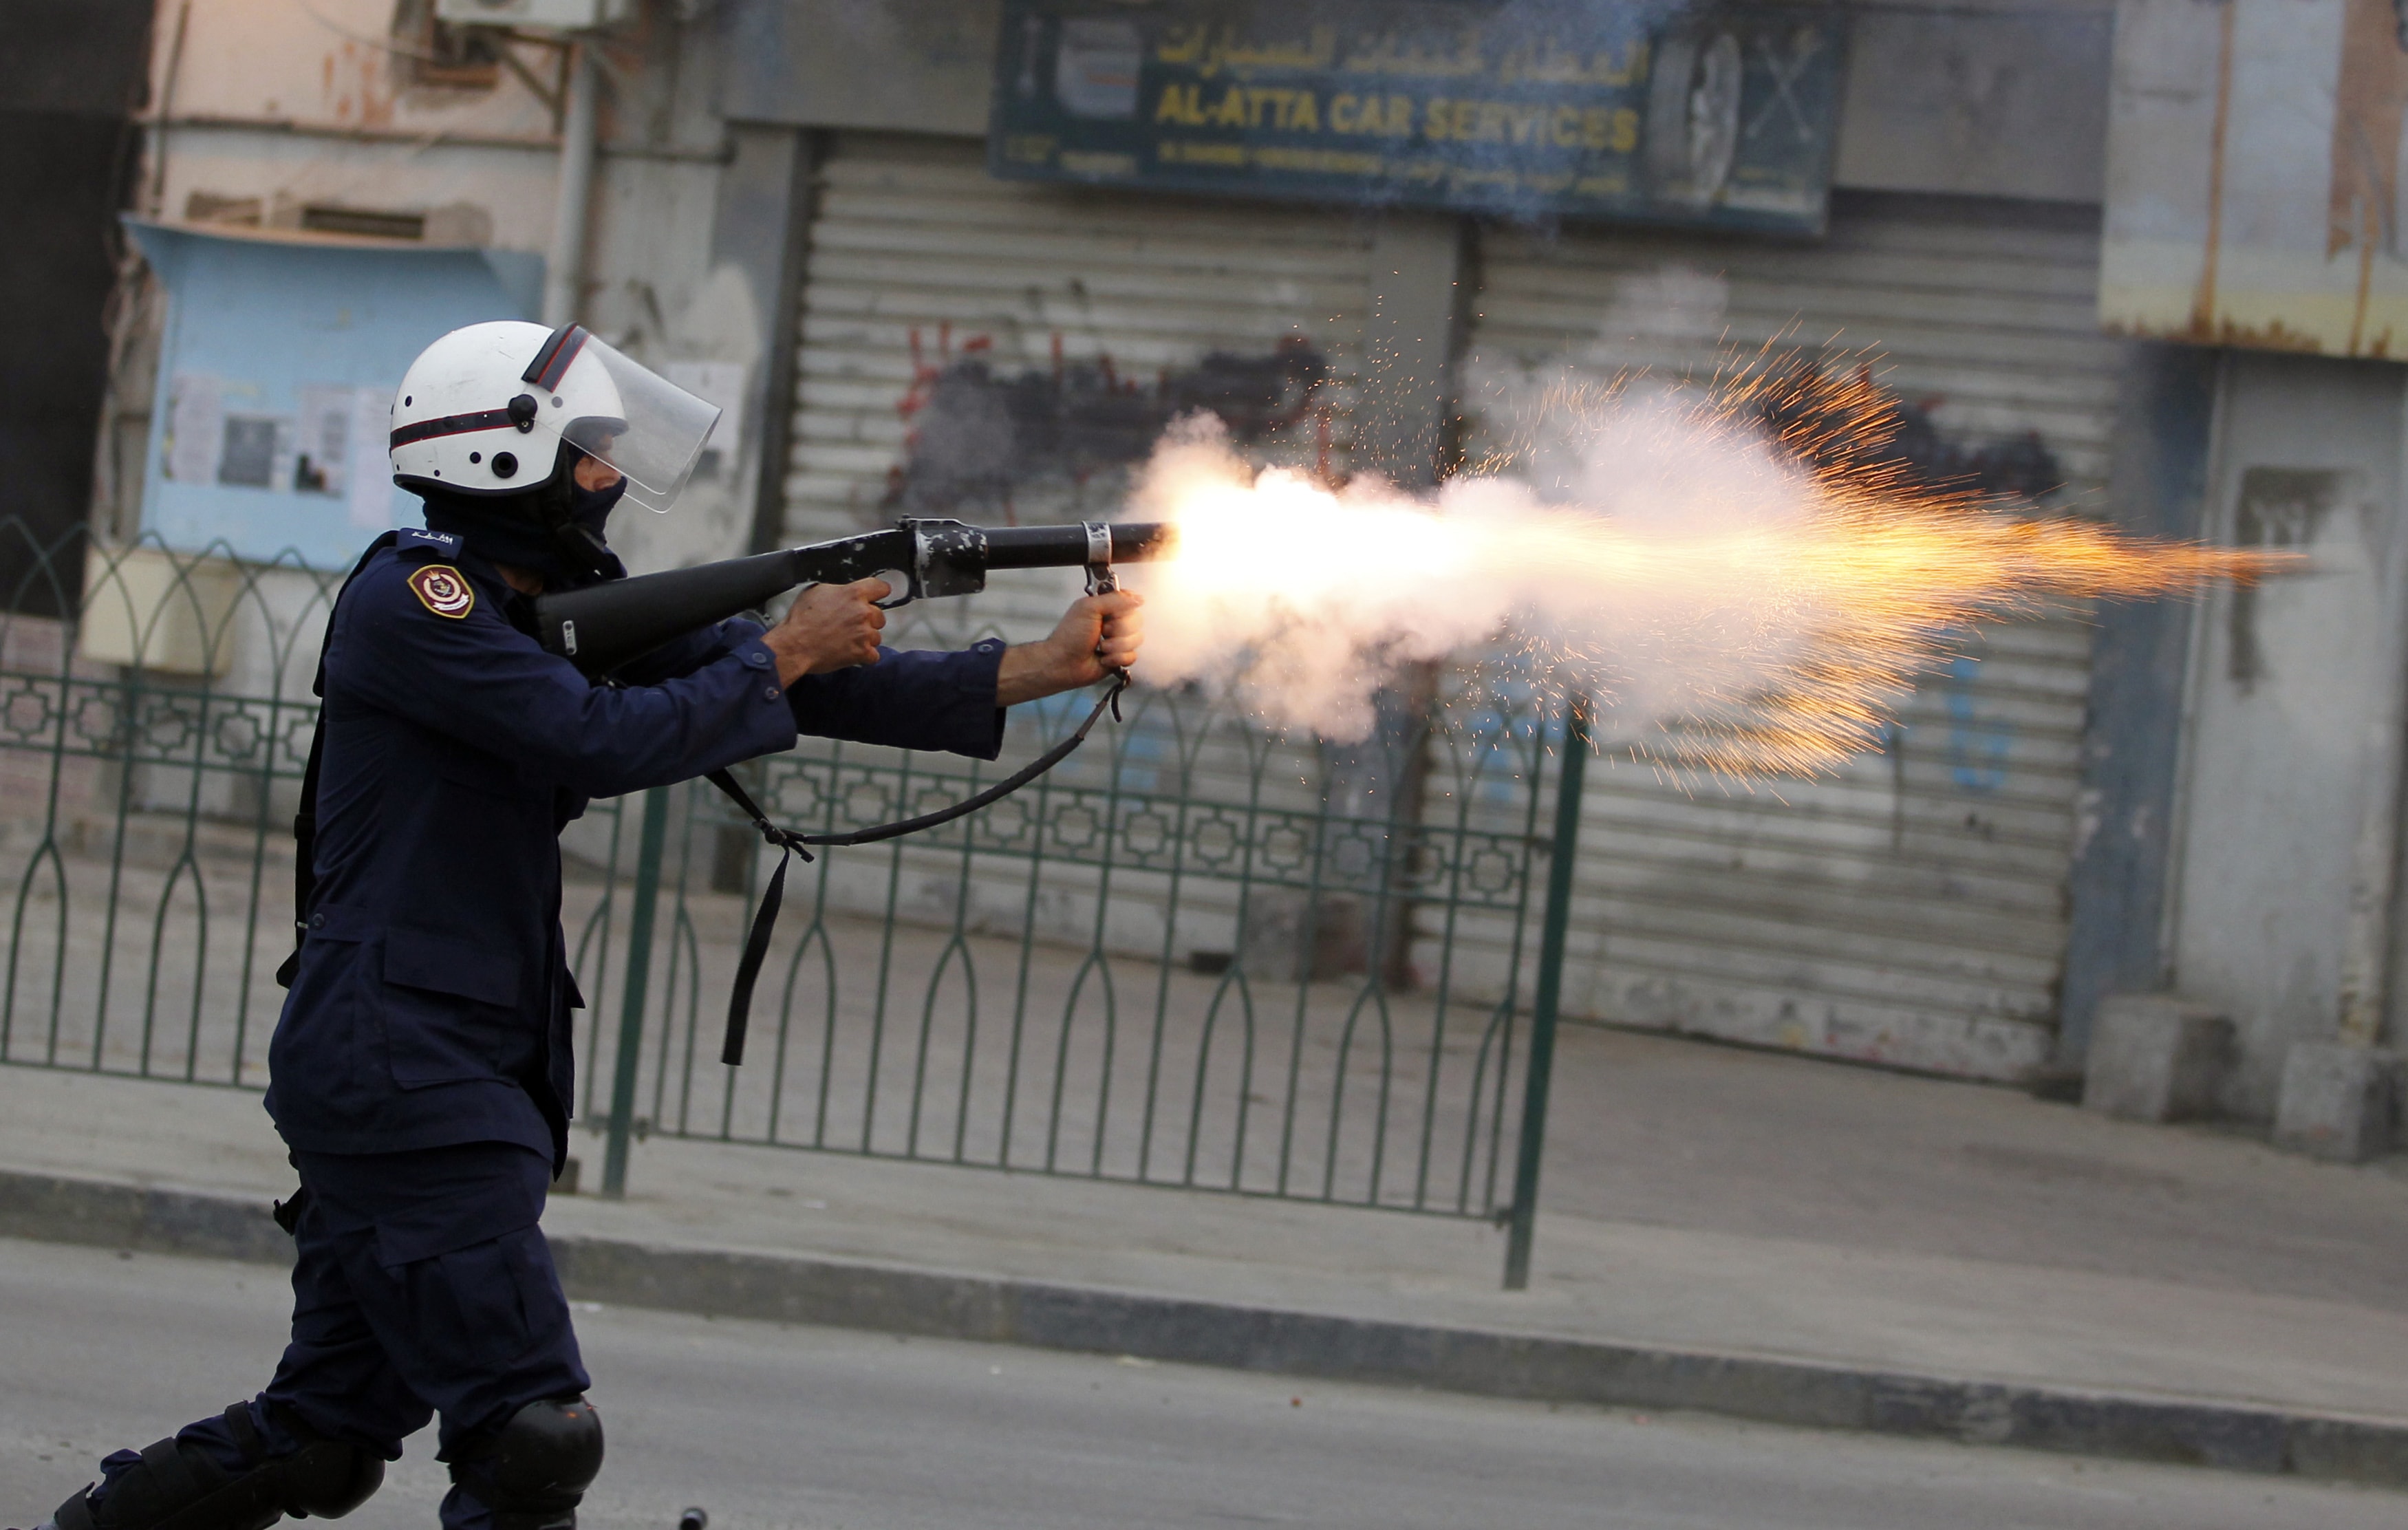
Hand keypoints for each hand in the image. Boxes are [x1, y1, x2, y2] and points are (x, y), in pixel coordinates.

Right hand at [763, 579, 888, 683]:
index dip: (879, 592)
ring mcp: (864, 633)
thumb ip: (838, 590)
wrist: (794, 645)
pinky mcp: (862, 652)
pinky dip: (864, 656)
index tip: (877, 597)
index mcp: (853, 594)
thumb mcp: (816, 592)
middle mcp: (863, 612)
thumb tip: (844, 592)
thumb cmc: (801, 619)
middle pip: (880, 616)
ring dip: (865, 640)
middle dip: (868, 621)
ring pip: (877, 637)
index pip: (881, 588)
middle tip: (850, 626)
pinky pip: (873, 656)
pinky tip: (850, 653)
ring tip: (847, 641)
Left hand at [996, 590, 1145, 705]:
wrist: (1064, 663)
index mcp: (1106, 606)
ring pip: (1136, 639)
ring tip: (1101, 647)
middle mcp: (1113, 622)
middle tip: (1102, 631)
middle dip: (1119, 629)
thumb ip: (1115, 599)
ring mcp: (1118, 640)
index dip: (1125, 609)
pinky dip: (1117, 658)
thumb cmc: (1070, 636)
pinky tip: (1103, 659)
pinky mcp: (1119, 657)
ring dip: (1117, 645)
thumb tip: (1137, 598)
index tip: (1112, 613)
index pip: (1130, 601)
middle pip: (1136, 620)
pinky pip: (1132, 656)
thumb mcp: (1089, 608)